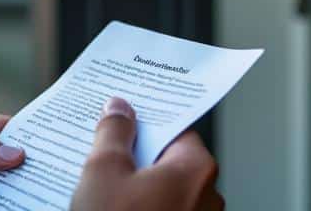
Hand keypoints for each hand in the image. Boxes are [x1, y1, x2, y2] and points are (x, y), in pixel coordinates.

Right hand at [71, 98, 223, 210]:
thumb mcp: (103, 170)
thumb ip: (114, 131)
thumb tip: (119, 109)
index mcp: (196, 169)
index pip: (175, 129)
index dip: (146, 122)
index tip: (124, 118)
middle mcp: (208, 197)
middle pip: (169, 162)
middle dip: (138, 157)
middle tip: (104, 153)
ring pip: (165, 192)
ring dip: (137, 187)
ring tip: (101, 188)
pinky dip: (142, 209)